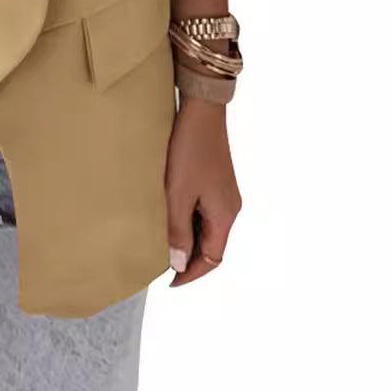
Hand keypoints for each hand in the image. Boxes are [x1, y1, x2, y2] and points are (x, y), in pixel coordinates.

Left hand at [164, 96, 241, 285]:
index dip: (191, 274)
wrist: (201, 108)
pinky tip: (167, 212)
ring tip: (160, 239)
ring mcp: (223, 192)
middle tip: (160, 262)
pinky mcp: (215, 179)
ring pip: (205, 227)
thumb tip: (179, 263)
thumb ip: (177, 229)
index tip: (168, 281)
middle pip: (211, 245)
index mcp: (225, 215)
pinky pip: (202, 209)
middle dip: (188, 257)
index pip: (212, 259)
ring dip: (186, 236)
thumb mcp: (178, 192)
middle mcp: (229, 207)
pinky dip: (187, 218)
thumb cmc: (189, 149)